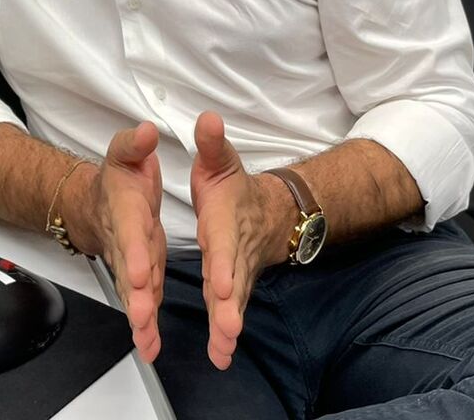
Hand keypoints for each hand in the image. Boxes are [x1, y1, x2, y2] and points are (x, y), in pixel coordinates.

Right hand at [71, 122, 166, 361]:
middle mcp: (126, 241)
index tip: (142, 271)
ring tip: (146, 341)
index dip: (135, 251)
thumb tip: (146, 132)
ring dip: (139, 318)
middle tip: (142, 315)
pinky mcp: (140, 277)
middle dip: (135, 295)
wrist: (98, 202)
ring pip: (133, 294)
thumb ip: (134, 144)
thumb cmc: (117, 177)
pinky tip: (150, 346)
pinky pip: (142, 302)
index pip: (131, 231)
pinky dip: (145, 326)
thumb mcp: (124, 152)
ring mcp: (132, 262)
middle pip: (129, 271)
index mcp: (126, 210)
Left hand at [190, 111, 288, 369]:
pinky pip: (230, 312)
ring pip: (234, 303)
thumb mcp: (220, 161)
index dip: (223, 263)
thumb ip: (212, 144)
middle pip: (233, 282)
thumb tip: (207, 118)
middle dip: (230, 306)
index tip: (219, 283)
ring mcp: (235, 273)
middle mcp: (233, 252)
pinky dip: (226, 334)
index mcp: (225, 222)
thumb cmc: (234, 188)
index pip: (225, 244)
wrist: (266, 212)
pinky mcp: (232, 289)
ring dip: (228, 326)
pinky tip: (221, 355)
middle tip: (228, 328)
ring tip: (224, 349)